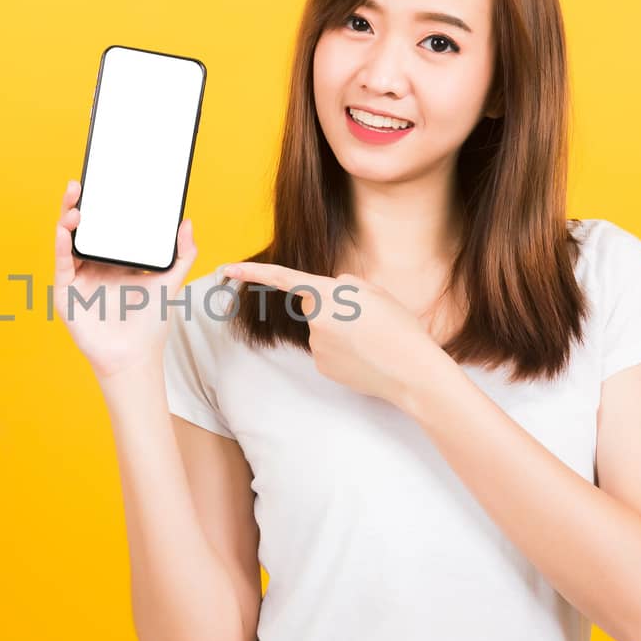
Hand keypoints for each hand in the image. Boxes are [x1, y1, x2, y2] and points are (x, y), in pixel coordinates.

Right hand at [53, 178, 198, 380]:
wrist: (134, 356)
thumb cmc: (149, 323)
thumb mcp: (170, 282)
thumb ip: (183, 255)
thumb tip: (187, 222)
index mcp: (114, 259)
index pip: (103, 226)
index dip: (100, 205)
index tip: (101, 183)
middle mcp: (93, 265)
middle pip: (81, 229)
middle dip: (76, 205)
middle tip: (79, 184)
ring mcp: (78, 277)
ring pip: (67, 242)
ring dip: (66, 220)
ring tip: (74, 204)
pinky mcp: (67, 292)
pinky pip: (62, 264)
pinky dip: (61, 246)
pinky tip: (64, 231)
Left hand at [216, 261, 448, 407]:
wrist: (412, 372)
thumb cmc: (400, 328)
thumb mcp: (375, 291)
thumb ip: (345, 284)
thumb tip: (331, 291)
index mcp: (329, 294)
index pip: (283, 278)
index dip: (253, 272)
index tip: (228, 268)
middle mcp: (315, 320)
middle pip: (312, 305)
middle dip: (330, 306)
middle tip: (365, 318)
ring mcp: (316, 346)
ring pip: (321, 329)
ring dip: (340, 330)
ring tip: (370, 339)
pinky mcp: (321, 367)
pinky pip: (326, 350)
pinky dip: (342, 350)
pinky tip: (363, 356)